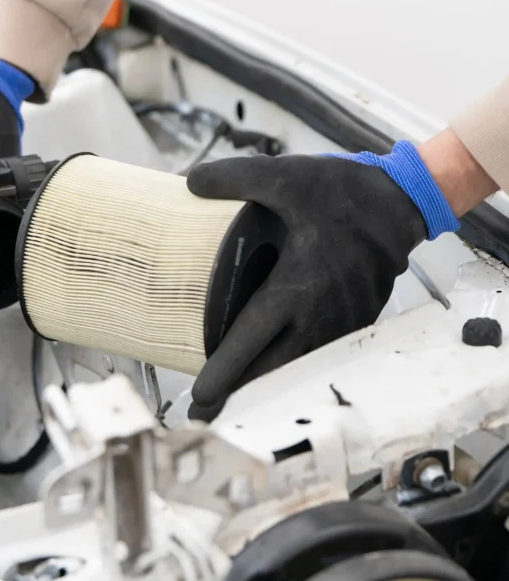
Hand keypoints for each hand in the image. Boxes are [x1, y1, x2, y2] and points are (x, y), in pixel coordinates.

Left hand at [185, 151, 432, 420]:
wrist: (400, 205)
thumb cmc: (345, 194)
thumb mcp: (286, 177)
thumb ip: (235, 179)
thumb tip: (191, 183)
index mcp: (296, 287)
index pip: (250, 340)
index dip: (224, 371)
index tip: (201, 394)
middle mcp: (317, 314)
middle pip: (270, 371)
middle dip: (236, 396)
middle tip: (203, 416)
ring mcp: (338, 323)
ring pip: (294, 369)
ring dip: (262, 388)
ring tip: (230, 405)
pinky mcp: (351, 322)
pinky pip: (315, 356)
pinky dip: (290, 372)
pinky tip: (270, 376)